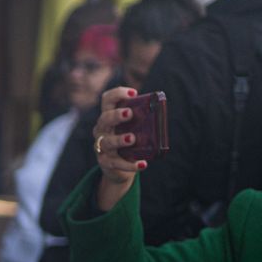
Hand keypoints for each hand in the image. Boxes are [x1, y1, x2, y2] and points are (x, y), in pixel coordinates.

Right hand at [93, 86, 145, 211]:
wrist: (118, 168)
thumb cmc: (128, 142)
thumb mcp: (133, 129)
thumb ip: (141, 120)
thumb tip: (159, 112)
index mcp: (108, 116)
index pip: (107, 100)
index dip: (118, 94)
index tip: (133, 93)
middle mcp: (101, 130)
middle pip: (104, 119)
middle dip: (116, 115)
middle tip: (130, 113)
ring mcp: (102, 147)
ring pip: (107, 142)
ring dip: (119, 139)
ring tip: (132, 139)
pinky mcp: (106, 162)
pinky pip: (116, 164)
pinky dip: (130, 165)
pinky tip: (142, 164)